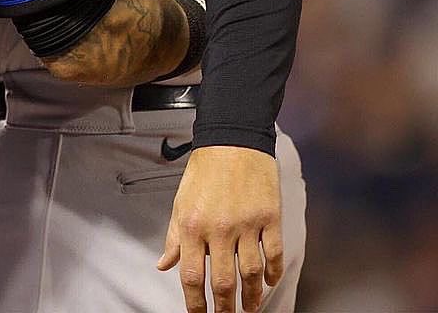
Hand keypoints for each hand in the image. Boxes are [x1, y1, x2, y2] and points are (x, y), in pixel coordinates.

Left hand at [157, 146, 282, 312]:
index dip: (195, 304)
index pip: (192, 276)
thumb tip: (164, 264)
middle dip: (225, 308)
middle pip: (224, 283)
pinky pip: (273, 255)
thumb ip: (174, 237)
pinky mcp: (269, 218)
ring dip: (252, 297)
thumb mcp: (181, 201)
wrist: (232, 140)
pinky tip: (269, 282)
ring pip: (251, 275)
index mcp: (193, 225)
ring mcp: (246, 225)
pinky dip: (272, 274)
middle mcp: (219, 229)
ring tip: (250, 308)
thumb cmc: (205, 170)